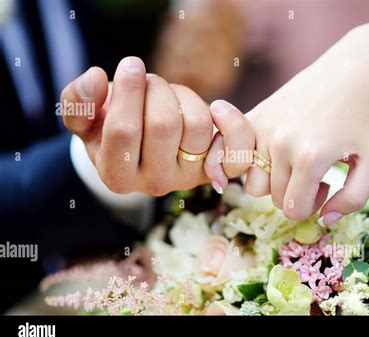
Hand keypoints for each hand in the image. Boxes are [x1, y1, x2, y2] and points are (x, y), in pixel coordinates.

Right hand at [61, 57, 252, 195]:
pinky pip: (235, 149)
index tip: (131, 64)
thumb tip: (95, 79)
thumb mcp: (84, 120)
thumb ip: (77, 102)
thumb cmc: (110, 130)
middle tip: (149, 80)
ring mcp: (187, 179)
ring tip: (169, 95)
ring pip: (197, 125)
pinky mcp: (213, 169)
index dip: (128, 91)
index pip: (123, 130)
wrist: (142, 150)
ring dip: (184, 96)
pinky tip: (218, 108)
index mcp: (117, 174)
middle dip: (155, 89)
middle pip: (163, 125)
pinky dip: (232, 123)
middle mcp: (154, 183)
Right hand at [208, 30, 368, 222]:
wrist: (352, 73)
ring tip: (294, 161)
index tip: (326, 186)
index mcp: (310, 159)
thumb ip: (353, 200)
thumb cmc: (365, 121)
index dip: (311, 206)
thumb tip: (324, 221)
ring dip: (272, 181)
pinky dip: (249, 162)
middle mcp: (280, 144)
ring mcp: (263, 128)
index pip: (292, 209)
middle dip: (295, 193)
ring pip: (253, 181)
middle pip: (273, 197)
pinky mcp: (254, 116)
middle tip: (316, 172)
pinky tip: (271, 152)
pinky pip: (237, 155)